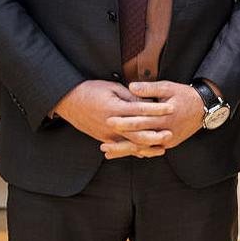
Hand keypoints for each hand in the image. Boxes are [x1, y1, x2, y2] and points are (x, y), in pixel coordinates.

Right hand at [53, 79, 172, 146]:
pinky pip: (121, 148)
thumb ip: (130, 97)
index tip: (171, 107)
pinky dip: (134, 150)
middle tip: (170, 133)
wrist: (68, 101)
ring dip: (147, 147)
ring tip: (162, 147)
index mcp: (114, 109)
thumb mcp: (112, 88)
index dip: (157, 109)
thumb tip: (148, 102)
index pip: (140, 109)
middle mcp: (110, 124)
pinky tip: (146, 152)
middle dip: (155, 134)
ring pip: (130, 144)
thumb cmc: (91, 90)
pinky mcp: (103, 139)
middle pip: (137, 132)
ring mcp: (106, 134)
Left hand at [100, 81, 204, 158]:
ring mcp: (167, 140)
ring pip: (143, 148)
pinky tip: (124, 153)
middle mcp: (165, 131)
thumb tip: (131, 87)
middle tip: (103, 141)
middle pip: (139, 137)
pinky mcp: (168, 144)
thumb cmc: (185, 95)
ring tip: (108, 151)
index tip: (109, 119)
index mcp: (164, 117)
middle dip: (120, 139)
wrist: (204, 108)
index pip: (140, 120)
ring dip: (125, 150)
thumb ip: (149, 88)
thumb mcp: (169, 87)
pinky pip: (150, 150)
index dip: (124, 121)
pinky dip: (136, 152)